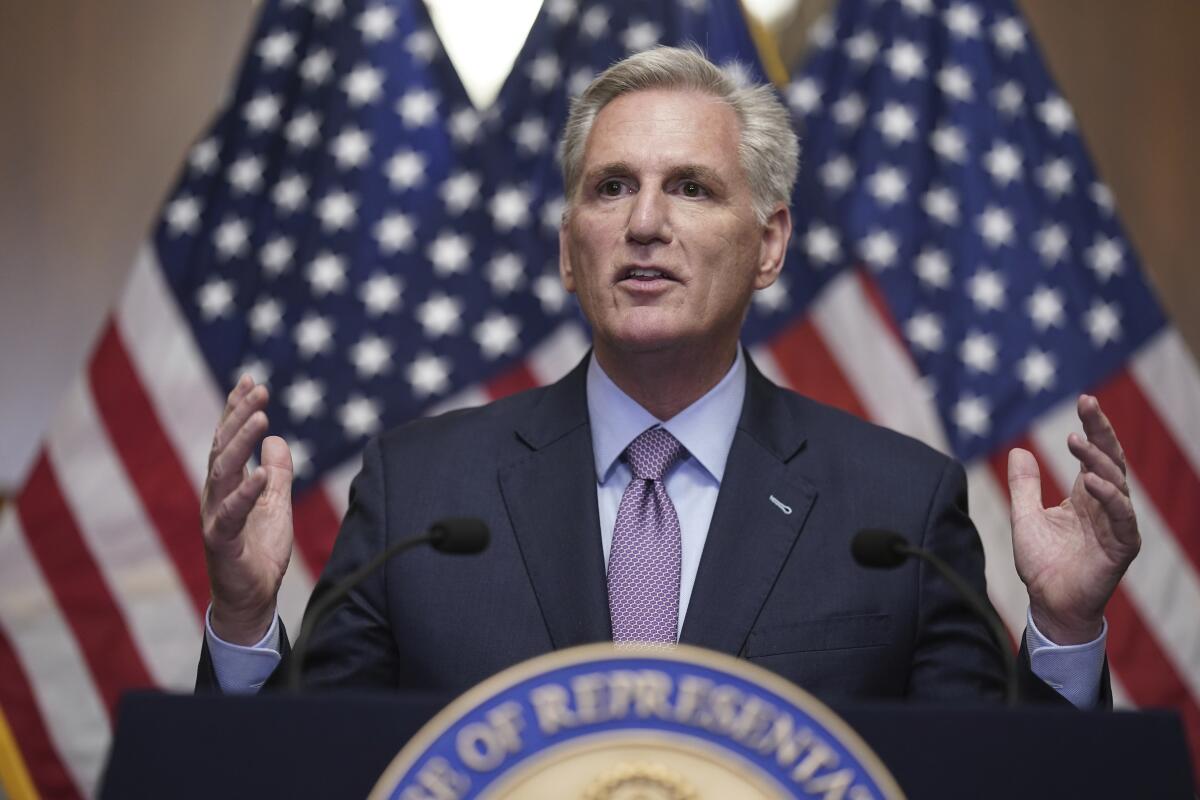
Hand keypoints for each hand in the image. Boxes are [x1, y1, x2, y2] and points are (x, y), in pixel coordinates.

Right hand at [200, 375, 293, 644]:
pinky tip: (262, 472)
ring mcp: (215, 516)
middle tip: (258, 389)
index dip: (237, 409)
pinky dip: (248, 491)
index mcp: (227, 484)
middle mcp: (216, 494)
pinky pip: (233, 512)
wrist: (251, 597)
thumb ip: (277, 472)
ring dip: (241, 442)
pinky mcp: (222, 540)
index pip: (229, 439)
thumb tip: (279, 441)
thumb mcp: (277, 503)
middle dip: (238, 415)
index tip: (250, 380)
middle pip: (223, 447)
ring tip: (261, 417)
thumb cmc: (260, 550)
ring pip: (224, 471)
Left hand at [1008, 394, 1139, 644]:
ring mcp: (1117, 526)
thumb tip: (1018, 450)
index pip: (1094, 455)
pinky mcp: (1122, 547)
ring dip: (1098, 460)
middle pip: (1111, 460)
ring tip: (1076, 440)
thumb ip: (1024, 486)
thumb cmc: (1042, 564)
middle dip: (1101, 431)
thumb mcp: (1025, 517)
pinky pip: (1121, 518)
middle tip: (1087, 403)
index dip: (1093, 427)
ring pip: (1117, 484)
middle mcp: (1106, 506)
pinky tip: (1092, 480)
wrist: (1049, 604)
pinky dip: (1109, 497)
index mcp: (1086, 497)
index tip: (1084, 400)